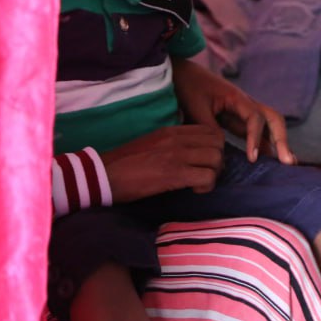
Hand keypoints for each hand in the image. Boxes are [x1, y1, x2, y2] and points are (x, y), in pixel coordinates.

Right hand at [99, 124, 224, 202]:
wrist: (101, 175)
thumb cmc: (124, 164)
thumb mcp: (152, 144)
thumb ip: (173, 144)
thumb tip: (192, 154)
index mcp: (172, 131)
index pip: (211, 130)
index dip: (214, 147)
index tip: (204, 161)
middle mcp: (177, 139)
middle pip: (218, 143)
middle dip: (218, 161)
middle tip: (206, 174)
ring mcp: (176, 155)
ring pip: (216, 159)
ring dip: (213, 174)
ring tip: (199, 183)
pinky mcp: (173, 174)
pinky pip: (206, 177)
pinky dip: (206, 186)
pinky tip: (193, 190)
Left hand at [172, 59, 297, 165]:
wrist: (185, 75)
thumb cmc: (190, 88)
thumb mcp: (196, 109)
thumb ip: (210, 129)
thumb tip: (222, 151)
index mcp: (237, 98)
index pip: (256, 118)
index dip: (256, 138)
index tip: (252, 158)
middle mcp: (247, 104)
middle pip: (274, 119)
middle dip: (282, 139)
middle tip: (288, 162)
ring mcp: (245, 112)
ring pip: (269, 126)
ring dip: (278, 143)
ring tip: (286, 164)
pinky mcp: (239, 119)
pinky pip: (257, 133)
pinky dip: (265, 146)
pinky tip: (269, 161)